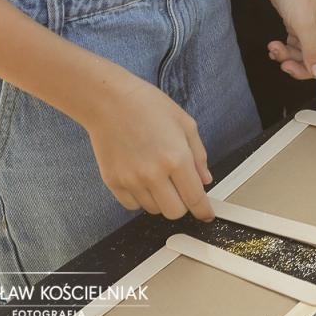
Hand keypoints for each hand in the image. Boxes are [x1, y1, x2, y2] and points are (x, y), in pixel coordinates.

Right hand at [88, 77, 215, 221]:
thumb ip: (199, 155)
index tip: (206, 214)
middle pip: (174, 212)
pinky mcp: (113, 182)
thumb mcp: (185, 124)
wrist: (109, 101)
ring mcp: (131, 180)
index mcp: (176, 158)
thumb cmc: (147, 106)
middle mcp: (154, 174)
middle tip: (181, 190)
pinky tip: (142, 179)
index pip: (195, 198)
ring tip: (158, 176)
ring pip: (153, 210)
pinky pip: (132, 206)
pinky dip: (141, 198)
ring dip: (161, 200)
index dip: (203, 210)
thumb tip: (205, 180)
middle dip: (182, 204)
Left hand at [259, 0, 315, 109]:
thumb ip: (312, 51)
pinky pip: (294, 47)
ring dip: (288, 58)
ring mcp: (312, 28)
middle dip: (300, 68)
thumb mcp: (303, 23)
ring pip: (303, 57)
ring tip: (274, 50)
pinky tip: (272, 45)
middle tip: (284, 65)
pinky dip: (283, 49)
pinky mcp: (297, 24)